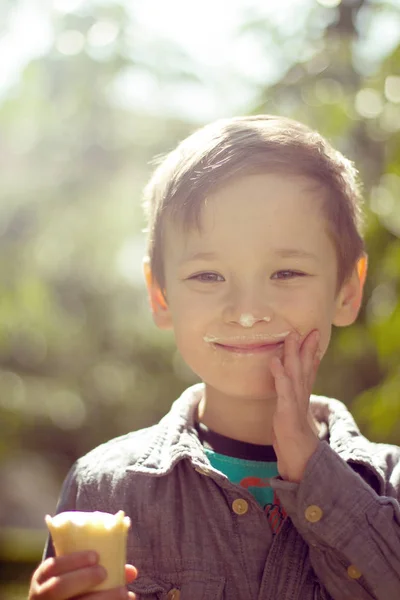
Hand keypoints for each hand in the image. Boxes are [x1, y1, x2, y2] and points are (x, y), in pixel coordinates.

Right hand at [29, 550, 136, 599]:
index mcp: (42, 580)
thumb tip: (132, 572)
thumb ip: (97, 570)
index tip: (96, 556)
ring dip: (102, 598)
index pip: (53, 566)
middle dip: (83, 578)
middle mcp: (41, 598)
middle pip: (57, 588)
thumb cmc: (73, 588)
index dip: (74, 560)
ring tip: (123, 592)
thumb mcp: (76, 576)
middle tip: (104, 572)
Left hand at [270, 329, 320, 482]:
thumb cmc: (292, 439)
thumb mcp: (290, 415)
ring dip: (293, 354)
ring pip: (295, 374)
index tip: (312, 335)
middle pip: (304, 368)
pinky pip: (282, 390)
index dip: (310, 352)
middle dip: (306, 347)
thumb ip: (288, 400)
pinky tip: (274, 361)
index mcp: (301, 396)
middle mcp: (300, 397)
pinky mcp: (287, 412)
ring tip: (291, 336)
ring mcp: (294, 404)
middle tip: (309, 329)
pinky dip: (279, 374)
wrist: (298, 461)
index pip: (308, 370)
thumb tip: (284, 389)